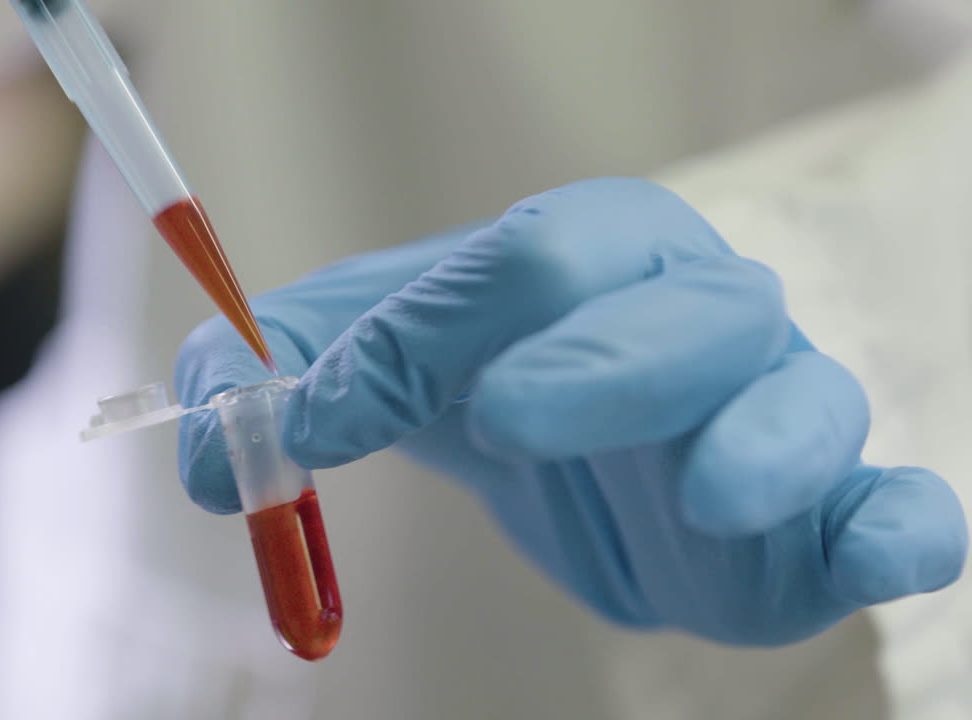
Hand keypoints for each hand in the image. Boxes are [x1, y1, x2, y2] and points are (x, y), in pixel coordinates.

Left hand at [175, 178, 966, 644]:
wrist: (602, 455)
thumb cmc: (496, 379)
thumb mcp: (382, 362)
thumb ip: (285, 378)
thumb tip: (206, 446)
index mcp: (590, 255)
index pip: (526, 265)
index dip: (424, 330)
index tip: (316, 416)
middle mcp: (697, 315)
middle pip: (680, 311)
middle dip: (601, 361)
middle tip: (506, 412)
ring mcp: (776, 410)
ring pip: (801, 403)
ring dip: (761, 446)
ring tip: (707, 498)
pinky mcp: (827, 513)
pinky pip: (901, 504)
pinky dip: (904, 525)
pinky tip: (882, 549)